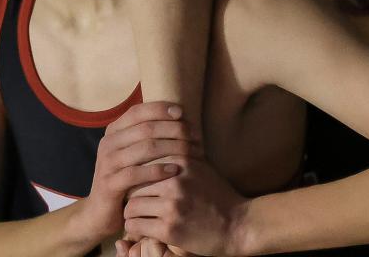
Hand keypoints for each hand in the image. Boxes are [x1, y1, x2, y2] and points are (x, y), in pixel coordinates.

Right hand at [78, 102, 196, 238]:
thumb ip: (147, 136)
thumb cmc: (127, 179)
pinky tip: (175, 170)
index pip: (138, 111)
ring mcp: (107, 163)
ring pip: (145, 148)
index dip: (160, 109)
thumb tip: (178, 115)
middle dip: (174, 129)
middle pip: (146, 128)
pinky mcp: (109, 184)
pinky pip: (136, 173)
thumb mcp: (134, 154)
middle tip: (195, 135)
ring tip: (191, 152)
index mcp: (113, 131)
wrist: (101, 212)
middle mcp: (108, 143)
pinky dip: (158, 170)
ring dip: (172, 148)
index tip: (182, 113)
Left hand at [123, 157, 247, 255]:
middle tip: (134, 202)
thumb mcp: (201, 167)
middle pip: (132, 184)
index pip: (141, 161)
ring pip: (131, 207)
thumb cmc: (217, 195)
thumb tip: (155, 139)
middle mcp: (175, 181)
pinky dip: (135, 229)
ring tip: (138, 216)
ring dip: (132, 214)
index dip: (136, 174)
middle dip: (130, 195)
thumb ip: (179, 153)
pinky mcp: (169, 229)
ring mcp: (172, 206)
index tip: (137, 183)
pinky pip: (135, 226)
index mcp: (181, 161)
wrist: (238, 225)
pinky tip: (143, 229)